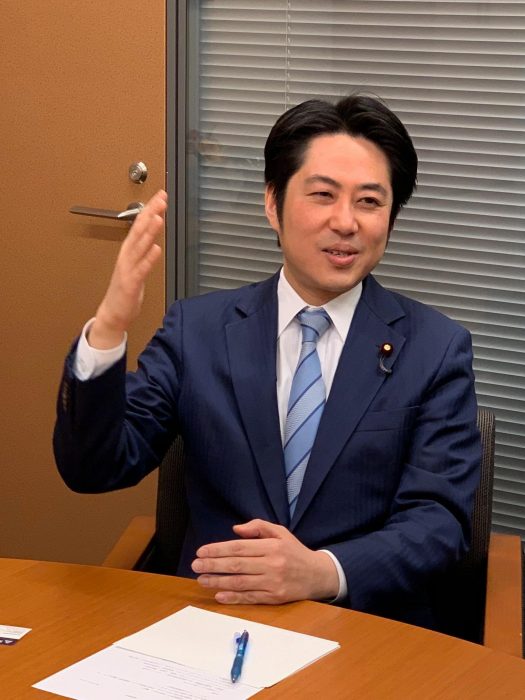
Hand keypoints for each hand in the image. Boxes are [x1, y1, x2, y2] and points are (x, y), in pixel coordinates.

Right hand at [88, 190, 166, 348]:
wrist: (113, 313)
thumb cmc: (125, 289)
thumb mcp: (137, 265)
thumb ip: (144, 250)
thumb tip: (154, 236)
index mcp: (129, 250)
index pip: (140, 225)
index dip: (150, 209)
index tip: (160, 195)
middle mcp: (127, 256)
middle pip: (139, 230)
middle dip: (150, 213)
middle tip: (160, 199)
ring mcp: (128, 269)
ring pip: (139, 246)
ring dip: (149, 231)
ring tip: (158, 217)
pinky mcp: (130, 283)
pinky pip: (141, 269)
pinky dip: (149, 259)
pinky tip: (156, 248)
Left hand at [191, 519, 338, 604]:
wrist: (318, 575)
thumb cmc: (295, 551)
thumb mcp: (280, 532)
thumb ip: (258, 527)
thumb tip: (235, 529)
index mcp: (272, 546)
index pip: (239, 547)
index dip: (218, 550)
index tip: (201, 552)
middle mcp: (272, 564)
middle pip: (237, 565)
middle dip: (213, 565)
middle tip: (195, 566)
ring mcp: (273, 583)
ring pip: (240, 583)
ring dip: (218, 582)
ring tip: (201, 580)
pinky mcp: (275, 598)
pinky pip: (250, 598)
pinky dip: (233, 598)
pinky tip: (219, 595)